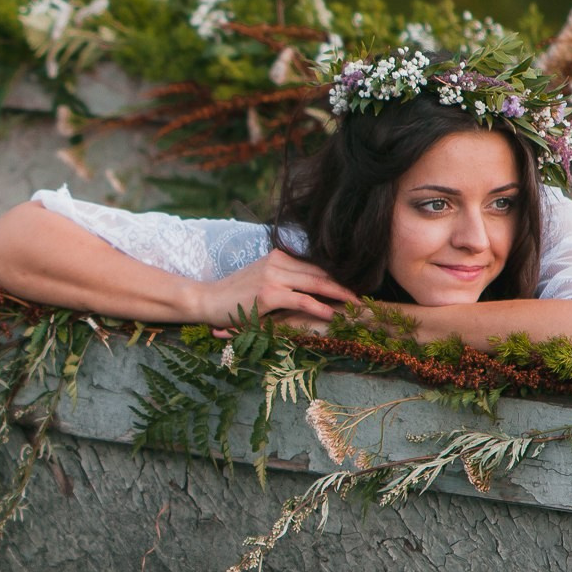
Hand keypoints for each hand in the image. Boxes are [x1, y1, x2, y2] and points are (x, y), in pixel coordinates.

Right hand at [189, 248, 355, 329]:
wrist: (206, 300)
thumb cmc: (233, 297)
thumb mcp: (261, 281)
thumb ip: (284, 280)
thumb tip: (310, 290)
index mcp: (279, 256)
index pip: (315, 265)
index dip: (337, 277)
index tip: (356, 287)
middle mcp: (278, 261)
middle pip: (321, 272)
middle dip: (345, 286)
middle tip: (365, 297)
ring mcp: (273, 276)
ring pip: (316, 283)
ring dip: (340, 296)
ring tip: (357, 307)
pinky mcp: (268, 293)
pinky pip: (301, 300)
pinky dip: (320, 307)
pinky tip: (333, 314)